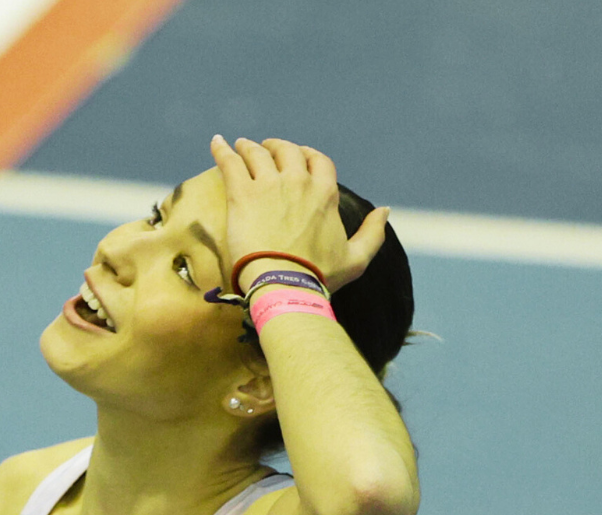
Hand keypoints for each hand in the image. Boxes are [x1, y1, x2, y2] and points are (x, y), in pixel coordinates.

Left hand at [210, 135, 389, 295]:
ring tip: (241, 147)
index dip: (307, 155)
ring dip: (250, 147)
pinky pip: (230, 162)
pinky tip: (216, 142)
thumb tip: (385, 210)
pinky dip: (222, 149)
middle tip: (265, 149)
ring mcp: (269, 185)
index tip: (298, 157)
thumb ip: (373, 233)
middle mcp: (299, 182)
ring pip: (258, 153)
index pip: (318, 161)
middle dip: (277, 146)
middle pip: (287, 150)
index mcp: (325, 193)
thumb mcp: (356, 259)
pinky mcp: (242, 195)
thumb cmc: (319, 277)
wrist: (286, 285)